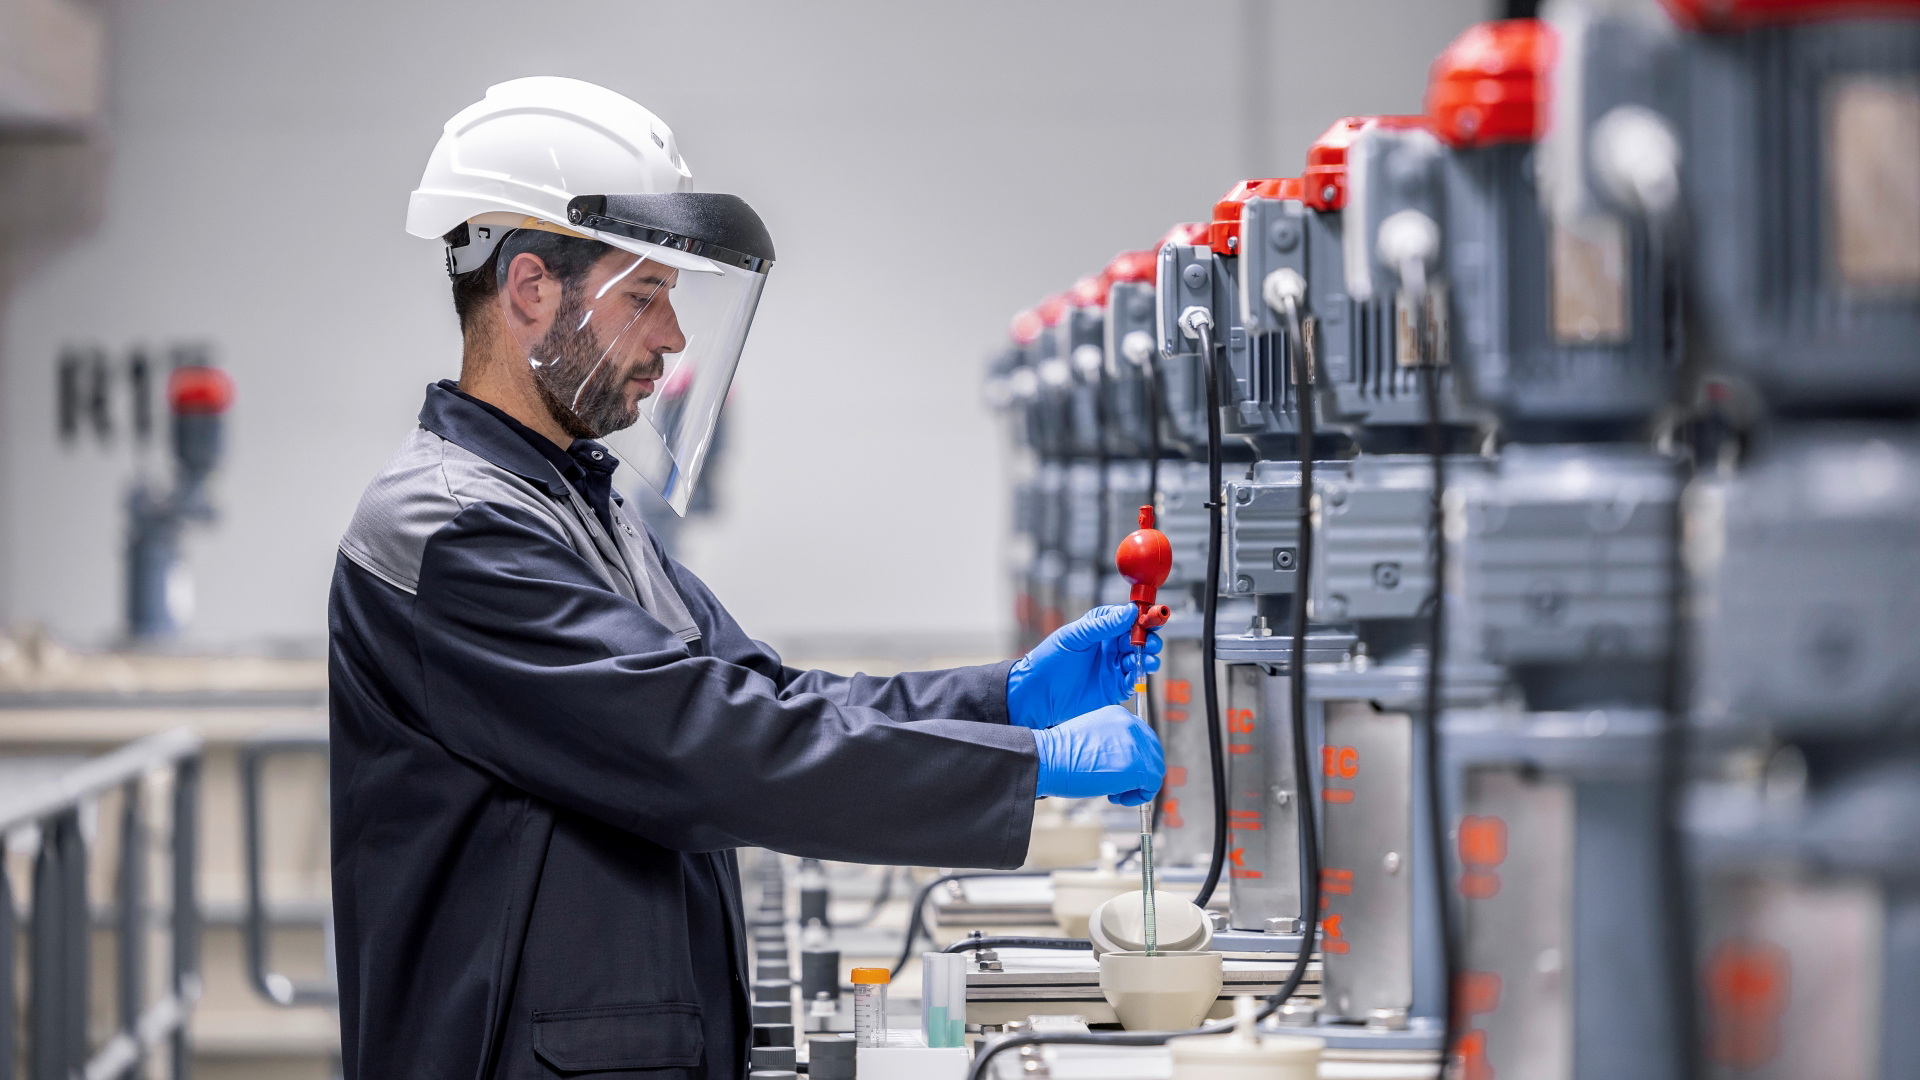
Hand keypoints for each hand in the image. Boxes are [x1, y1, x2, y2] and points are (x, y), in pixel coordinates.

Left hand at [1005, 605, 1162, 729]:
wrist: (1038, 694)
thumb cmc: (1049, 659)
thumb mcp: (1075, 636)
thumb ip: (1103, 625)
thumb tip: (1129, 611)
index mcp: (1101, 627)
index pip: (1128, 617)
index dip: (1142, 617)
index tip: (1152, 617)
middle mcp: (1110, 645)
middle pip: (1139, 637)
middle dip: (1148, 638)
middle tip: (1149, 642)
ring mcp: (1114, 666)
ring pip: (1141, 658)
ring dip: (1147, 657)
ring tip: (1145, 658)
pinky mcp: (1115, 686)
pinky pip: (1134, 679)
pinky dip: (1139, 676)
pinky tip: (1137, 673)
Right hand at [1032, 705, 1164, 806]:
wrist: (1047, 758)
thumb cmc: (1059, 753)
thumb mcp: (1090, 738)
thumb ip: (1111, 744)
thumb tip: (1124, 764)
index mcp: (1118, 714)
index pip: (1142, 737)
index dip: (1137, 758)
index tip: (1126, 771)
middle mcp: (1131, 725)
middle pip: (1153, 752)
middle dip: (1141, 772)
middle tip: (1123, 785)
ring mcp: (1136, 745)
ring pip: (1155, 769)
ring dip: (1139, 786)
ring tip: (1116, 793)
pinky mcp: (1137, 766)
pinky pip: (1152, 785)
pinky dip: (1139, 796)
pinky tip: (1118, 797)